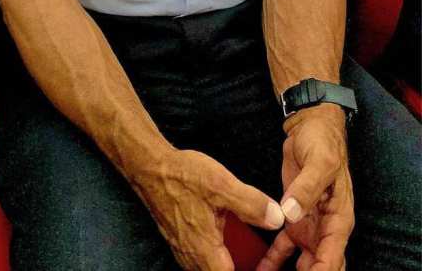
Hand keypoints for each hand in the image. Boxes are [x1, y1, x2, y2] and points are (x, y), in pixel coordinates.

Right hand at [138, 148, 284, 270]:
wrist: (150, 167)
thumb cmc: (182, 176)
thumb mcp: (222, 184)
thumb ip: (251, 204)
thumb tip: (277, 219)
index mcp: (206, 251)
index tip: (262, 265)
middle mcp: (192, 257)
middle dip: (240, 264)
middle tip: (257, 258)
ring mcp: (183, 251)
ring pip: (209, 268)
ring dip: (227, 261)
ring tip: (245, 250)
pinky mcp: (179, 241)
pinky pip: (200, 259)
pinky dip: (215, 255)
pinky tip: (223, 237)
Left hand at [256, 107, 353, 270]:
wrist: (310, 126)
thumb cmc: (322, 142)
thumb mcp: (319, 162)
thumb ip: (306, 189)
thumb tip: (290, 213)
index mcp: (339, 219)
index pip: (333, 257)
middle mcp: (326, 228)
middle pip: (321, 266)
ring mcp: (310, 225)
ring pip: (303, 264)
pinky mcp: (293, 218)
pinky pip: (283, 248)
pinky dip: (272, 262)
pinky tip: (259, 270)